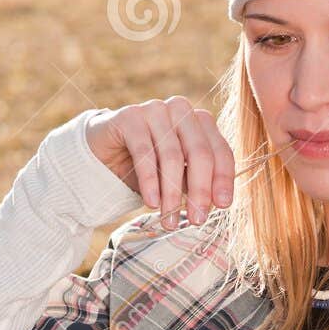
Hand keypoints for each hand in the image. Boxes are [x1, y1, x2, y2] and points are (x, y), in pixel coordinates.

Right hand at [84, 96, 235, 230]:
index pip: (220, 150)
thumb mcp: (177, 176)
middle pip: (199, 152)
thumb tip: (215, 203)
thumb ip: (195, 183)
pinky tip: (152, 203)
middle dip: (200, 190)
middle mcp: (180, 110)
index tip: (223, 205)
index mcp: (199, 121)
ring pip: (171, 155)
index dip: (223, 179)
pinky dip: (150, 181)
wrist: (105, 154)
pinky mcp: (130, 116)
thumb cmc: (148, 166)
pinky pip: (144, 153)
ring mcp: (155, 109)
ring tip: (169, 220)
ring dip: (171, 193)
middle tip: (197, 219)